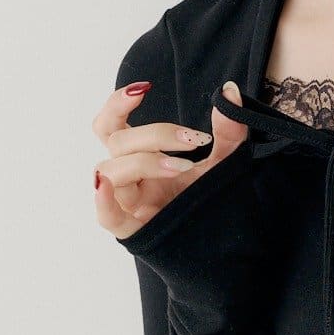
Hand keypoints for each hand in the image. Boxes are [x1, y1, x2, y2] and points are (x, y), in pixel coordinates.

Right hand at [93, 79, 249, 239]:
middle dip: (155, 135)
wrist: (228, 245)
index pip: (111, 126)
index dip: (117, 104)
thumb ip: (230, 130)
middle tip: (195, 141)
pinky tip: (105, 187)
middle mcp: (131, 179)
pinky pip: (108, 219)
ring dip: (145, 162)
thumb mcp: (227, 161)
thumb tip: (231, 93)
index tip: (144, 88)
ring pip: (112, 171)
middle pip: (118, 143)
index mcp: (143, 159)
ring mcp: (131, 204)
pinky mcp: (136, 231)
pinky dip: (103, 202)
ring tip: (183, 168)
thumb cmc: (216, 200)